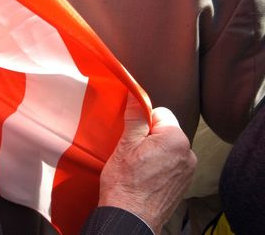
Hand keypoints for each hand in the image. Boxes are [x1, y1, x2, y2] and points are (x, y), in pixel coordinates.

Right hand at [98, 95, 196, 233]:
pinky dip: (160, 165)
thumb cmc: (125, 184)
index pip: (161, 113)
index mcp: (176, 139)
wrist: (130, 219)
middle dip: (149, 136)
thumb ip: (135, 117)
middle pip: (166, 130)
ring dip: (154, 151)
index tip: (133, 136)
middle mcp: (189, 153)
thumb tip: (136, 95)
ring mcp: (188, 170)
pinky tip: (146, 177)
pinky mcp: (184, 183)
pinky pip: (171, 163)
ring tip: (139, 167)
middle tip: (133, 153)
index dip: (143, 122)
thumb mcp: (125, 145)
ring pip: (168, 147)